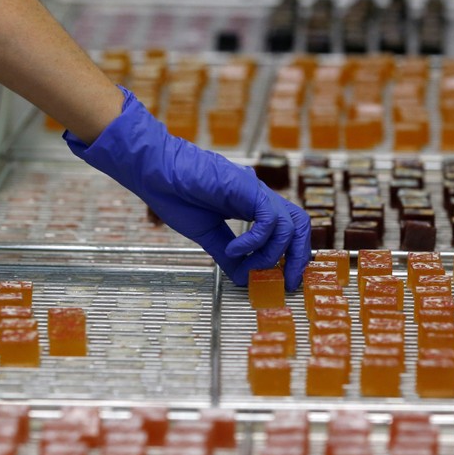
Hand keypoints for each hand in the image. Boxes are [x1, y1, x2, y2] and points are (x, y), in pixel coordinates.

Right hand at [64, 87, 310, 289]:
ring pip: (288, 224)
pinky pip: (267, 219)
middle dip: (298, 256)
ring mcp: (255, 191)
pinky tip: (235, 250)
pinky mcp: (246, 187)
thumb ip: (228, 256)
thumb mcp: (208, 234)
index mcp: (254, 207)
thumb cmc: (176, 195)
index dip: (294, 254)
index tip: (286, 278)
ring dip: (271, 253)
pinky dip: (255, 241)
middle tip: (287, 281)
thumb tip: (243, 279)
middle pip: (299, 225)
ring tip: (247, 265)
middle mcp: (260, 198)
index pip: (289, 230)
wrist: (154, 173)